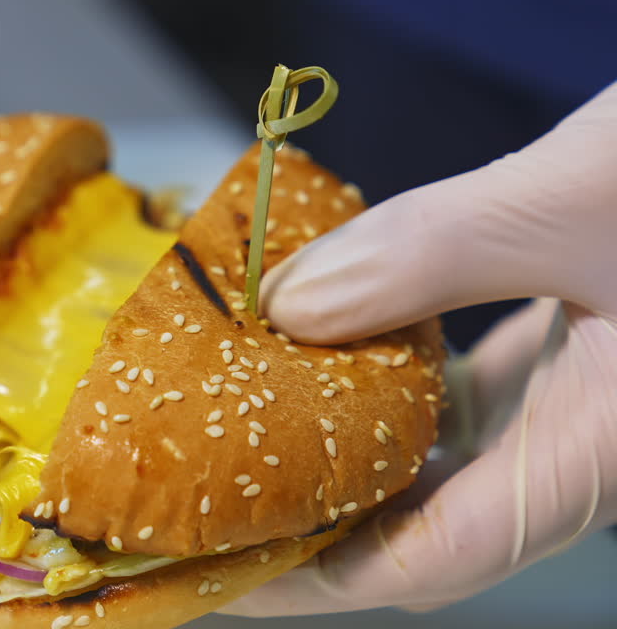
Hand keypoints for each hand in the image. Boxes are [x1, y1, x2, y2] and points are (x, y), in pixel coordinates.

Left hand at [232, 80, 616, 613]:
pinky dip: (385, 385)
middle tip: (196, 499)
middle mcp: (581, 451)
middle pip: (418, 522)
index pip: (427, 559)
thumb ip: (434, 250)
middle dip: (306, 522)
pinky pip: (460, 399)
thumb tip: (289, 306)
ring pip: (436, 461)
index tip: (213, 571)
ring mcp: (581, 407)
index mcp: (593, 454)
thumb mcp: (583, 196)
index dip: (309, 578)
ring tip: (236, 432)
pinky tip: (328, 349)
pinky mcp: (577, 356)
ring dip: (340, 453)